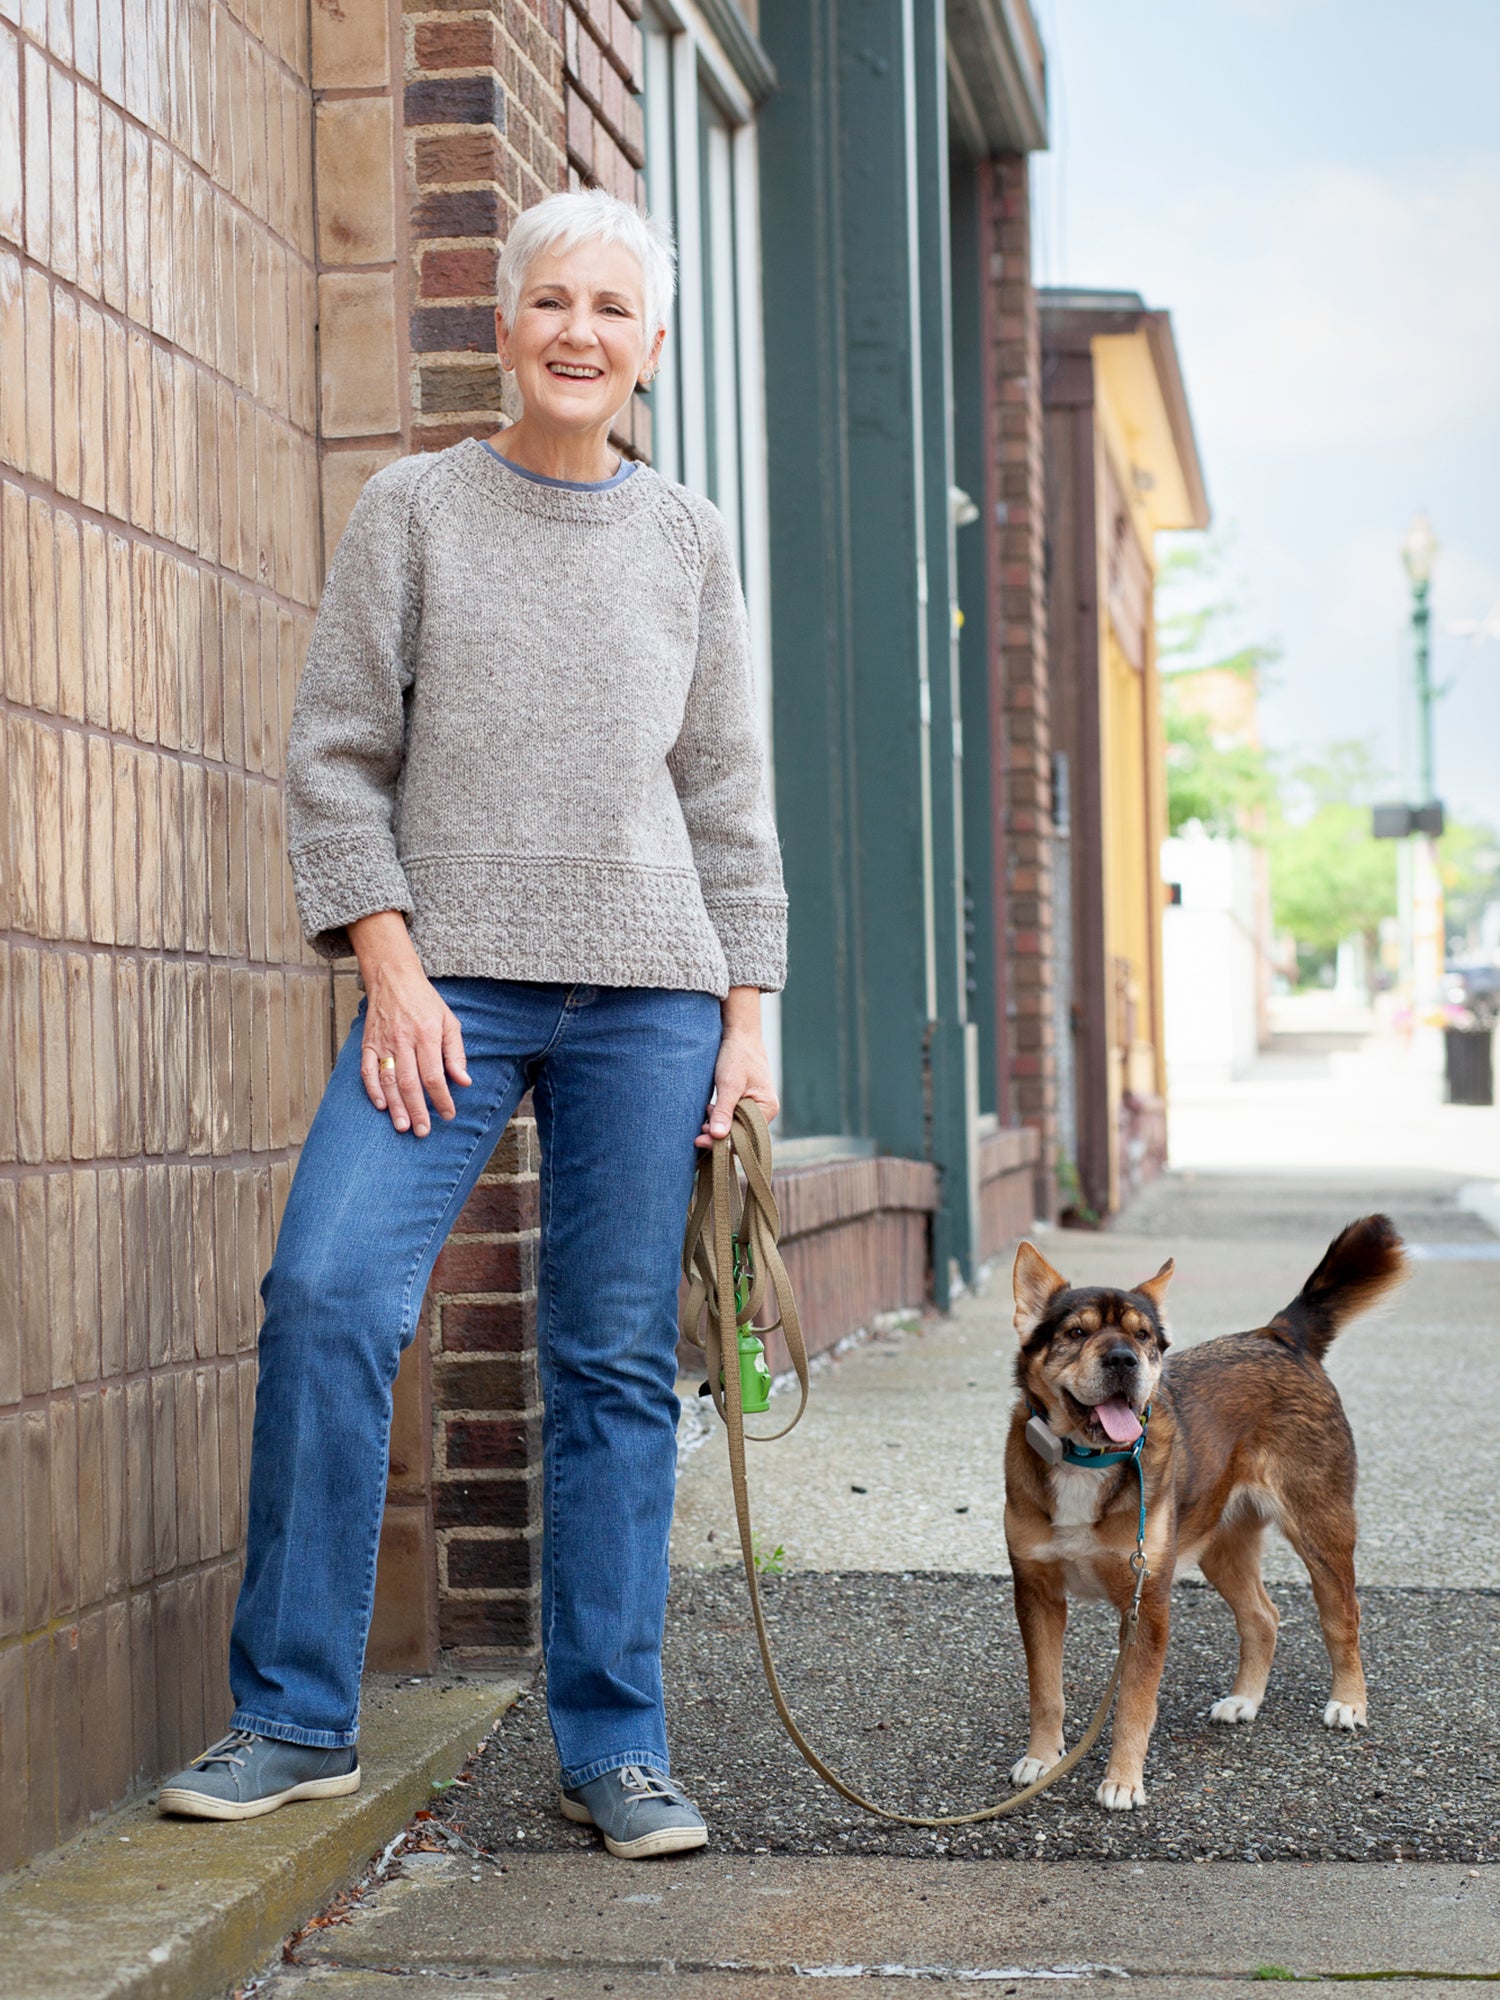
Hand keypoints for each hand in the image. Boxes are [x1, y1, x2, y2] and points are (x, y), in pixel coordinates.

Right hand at [349, 912, 470, 1136]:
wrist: (393, 977)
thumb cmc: (425, 1002)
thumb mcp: (449, 1021)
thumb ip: (456, 1053)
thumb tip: (464, 1082)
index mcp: (426, 1035)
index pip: (434, 1075)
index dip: (441, 1098)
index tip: (448, 1114)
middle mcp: (403, 1040)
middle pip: (410, 1083)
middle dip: (417, 1110)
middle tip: (423, 1131)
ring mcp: (383, 1042)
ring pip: (388, 1080)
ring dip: (395, 1106)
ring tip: (402, 1126)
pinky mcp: (368, 1043)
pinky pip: (367, 1070)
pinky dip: (372, 1089)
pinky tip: (380, 1105)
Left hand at [697, 990, 778, 1148]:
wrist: (739, 1034)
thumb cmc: (737, 1055)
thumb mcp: (729, 1083)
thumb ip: (724, 1110)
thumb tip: (718, 1135)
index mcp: (767, 1108)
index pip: (745, 1135)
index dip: (723, 1141)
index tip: (701, 1140)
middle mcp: (765, 1110)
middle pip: (741, 1133)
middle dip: (719, 1134)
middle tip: (697, 1134)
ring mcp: (756, 1106)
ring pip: (735, 1126)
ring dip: (718, 1125)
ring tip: (703, 1117)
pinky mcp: (746, 1101)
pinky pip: (733, 1117)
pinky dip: (720, 1116)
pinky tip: (709, 1110)